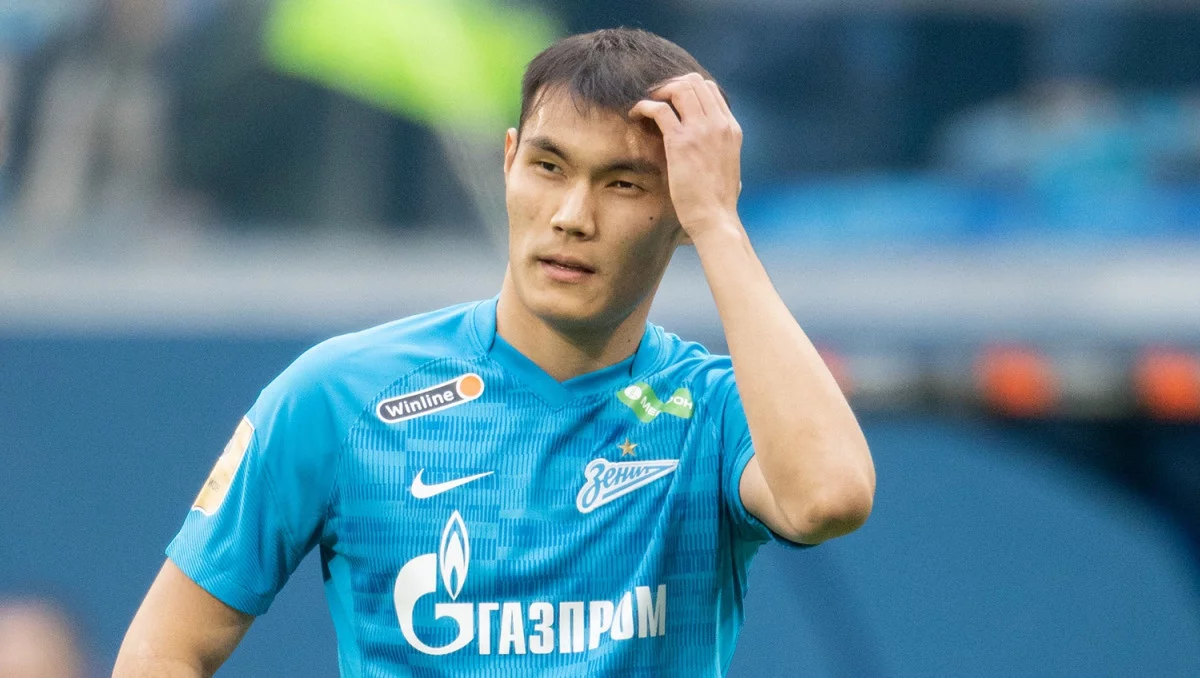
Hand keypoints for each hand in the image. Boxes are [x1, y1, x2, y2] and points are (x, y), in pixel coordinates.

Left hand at [630, 73, 743, 241]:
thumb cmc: (718, 200)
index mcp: (731, 128)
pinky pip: (660, 109)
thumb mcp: (729, 167)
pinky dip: (644, 106)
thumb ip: (722, 150)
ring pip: (679, 89)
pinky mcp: (681, 142)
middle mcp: (718, 124)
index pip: (710, 90)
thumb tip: (717, 150)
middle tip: (654, 99)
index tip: (670, 99)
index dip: (687, 88)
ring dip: (658, 92)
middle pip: (694, 83)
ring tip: (645, 106)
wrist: (714, 217)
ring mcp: (701, 130)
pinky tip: (636, 114)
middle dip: (670, 85)